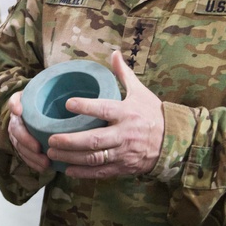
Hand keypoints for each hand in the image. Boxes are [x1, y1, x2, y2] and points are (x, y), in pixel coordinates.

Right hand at [5, 90, 51, 172]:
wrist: (43, 109)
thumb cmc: (46, 100)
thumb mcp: (45, 93)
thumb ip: (49, 89)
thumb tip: (60, 94)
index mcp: (21, 102)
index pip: (14, 101)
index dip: (15, 105)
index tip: (19, 111)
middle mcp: (16, 118)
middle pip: (16, 131)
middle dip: (27, 142)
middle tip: (40, 150)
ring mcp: (17, 133)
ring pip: (19, 146)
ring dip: (31, 156)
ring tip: (45, 163)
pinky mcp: (23, 145)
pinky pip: (24, 155)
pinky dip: (33, 163)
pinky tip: (43, 168)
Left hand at [46, 50, 164, 178]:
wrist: (175, 142)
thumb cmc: (153, 114)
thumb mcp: (140, 92)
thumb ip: (123, 74)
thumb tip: (114, 53)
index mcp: (127, 113)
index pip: (104, 109)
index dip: (86, 107)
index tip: (68, 104)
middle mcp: (124, 134)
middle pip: (94, 139)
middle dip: (70, 141)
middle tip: (51, 139)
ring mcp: (124, 153)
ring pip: (94, 158)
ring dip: (72, 157)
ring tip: (53, 153)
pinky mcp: (124, 167)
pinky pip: (101, 172)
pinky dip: (84, 173)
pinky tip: (67, 170)